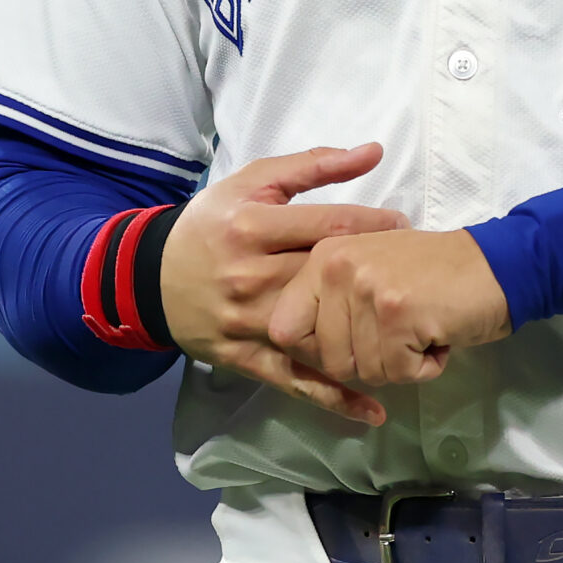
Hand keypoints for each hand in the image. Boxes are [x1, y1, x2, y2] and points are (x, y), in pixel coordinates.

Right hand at [159, 142, 408, 425]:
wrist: (149, 278)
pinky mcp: (244, 358)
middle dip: (376, 276)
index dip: (375, 225)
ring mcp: (248, 322)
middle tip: (413, 274)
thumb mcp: (253, 182)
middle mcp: (250, 276)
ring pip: (316, 332)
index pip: (330, 225)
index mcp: (253, 226)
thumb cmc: (212, 223)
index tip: (405, 226)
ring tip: (411, 333)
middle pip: (328, 278)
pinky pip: (295, 381)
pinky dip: (335, 398)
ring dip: (366, 337)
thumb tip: (373, 152)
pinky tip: (374, 410)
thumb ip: (313, 165)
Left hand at [266, 228, 512, 386]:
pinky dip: (424, 366)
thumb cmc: (434, 275)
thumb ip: (329, 301)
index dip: (316, 350)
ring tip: (421, 327)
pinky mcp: (399, 314)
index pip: (284, 328)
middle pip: (328, 359)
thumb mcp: (368, 271)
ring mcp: (368, 290)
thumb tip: (293, 345)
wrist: (498, 265)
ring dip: (400, 363)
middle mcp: (338, 268)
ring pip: (364, 370)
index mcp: (324, 257)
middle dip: (368, 361)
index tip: (354, 341)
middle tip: (400, 331)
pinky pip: (399, 372)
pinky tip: (437, 336)